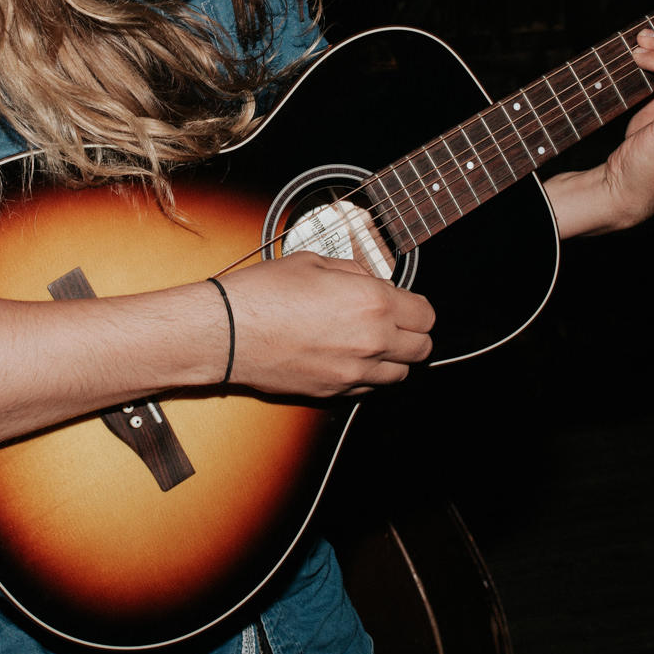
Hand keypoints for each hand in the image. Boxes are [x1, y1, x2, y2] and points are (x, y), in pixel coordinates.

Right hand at [211, 250, 434, 397]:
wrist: (227, 331)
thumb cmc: (262, 294)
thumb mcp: (314, 261)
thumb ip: (355, 272)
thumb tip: (371, 281)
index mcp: (372, 302)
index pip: (426, 314)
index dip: (417, 306)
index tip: (407, 303)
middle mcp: (371, 341)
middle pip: (422, 348)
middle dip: (412, 333)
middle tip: (394, 321)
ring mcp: (353, 372)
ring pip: (400, 374)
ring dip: (393, 357)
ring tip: (370, 341)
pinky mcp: (334, 391)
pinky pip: (369, 389)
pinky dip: (367, 375)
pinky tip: (347, 356)